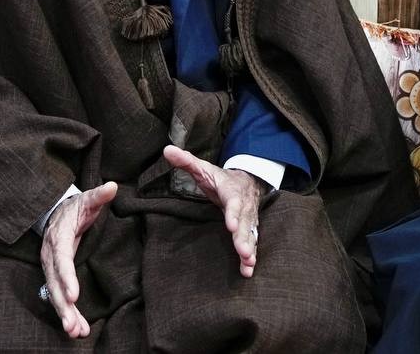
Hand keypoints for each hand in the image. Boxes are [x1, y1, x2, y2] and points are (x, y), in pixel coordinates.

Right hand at [40, 181, 116, 337]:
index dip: (67, 278)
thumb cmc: (75, 207)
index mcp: (58, 238)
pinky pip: (59, 296)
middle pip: (55, 285)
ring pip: (55, 295)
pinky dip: (67, 312)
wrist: (56, 211)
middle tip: (73, 326)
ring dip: (65, 314)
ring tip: (76, 332)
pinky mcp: (54, 275)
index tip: (75, 295)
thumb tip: (112, 186)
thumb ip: (99, 195)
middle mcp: (50, 256)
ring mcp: (50, 268)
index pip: (61, 261)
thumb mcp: (87, 200)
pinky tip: (77, 328)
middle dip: (64, 306)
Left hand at [163, 146, 264, 277]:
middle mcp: (243, 207)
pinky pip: (252, 242)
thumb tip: (167, 149)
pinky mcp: (249, 229)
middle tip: (243, 252)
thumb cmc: (220, 178)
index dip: (234, 214)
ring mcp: (248, 219)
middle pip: (245, 223)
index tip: (231, 226)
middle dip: (244, 238)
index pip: (234, 203)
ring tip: (248, 263)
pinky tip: (248, 270)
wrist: (248, 180)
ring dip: (250, 249)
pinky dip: (251, 257)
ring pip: (251, 235)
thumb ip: (186, 161)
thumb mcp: (203, 167)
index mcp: (232, 192)